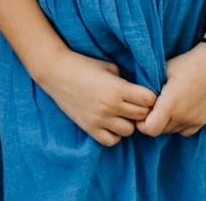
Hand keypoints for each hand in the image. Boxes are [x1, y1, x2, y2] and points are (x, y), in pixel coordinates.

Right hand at [33, 50, 156, 146]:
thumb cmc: (83, 65)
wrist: (56, 72)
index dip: (149, 97)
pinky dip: (114, 134)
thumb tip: (139, 91)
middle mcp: (111, 106)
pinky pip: (112, 141)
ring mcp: (100, 119)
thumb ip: (125, 81)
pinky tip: (110, 123)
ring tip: (121, 114)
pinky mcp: (90, 128)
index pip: (150, 100)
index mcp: (118, 88)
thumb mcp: (109, 67)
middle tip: (134, 104)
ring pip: (129, 131)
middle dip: (141, 110)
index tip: (143, 94)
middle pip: (142, 116)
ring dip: (128, 123)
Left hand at [139, 40, 205, 136]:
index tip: (141, 111)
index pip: (149, 129)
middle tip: (151, 107)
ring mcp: (194, 120)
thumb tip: (133, 96)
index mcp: (170, 104)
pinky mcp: (202, 122)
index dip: (142, 123)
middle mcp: (182, 116)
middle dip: (152, 122)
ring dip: (165, 124)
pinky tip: (178, 111)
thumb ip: (149, 86)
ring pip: (171, 132)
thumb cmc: (186, 63)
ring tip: (165, 107)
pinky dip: (178, 125)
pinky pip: (184, 131)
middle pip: (159, 131)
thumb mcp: (163, 70)